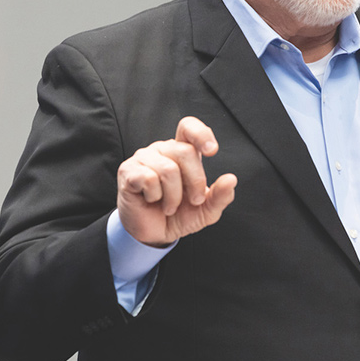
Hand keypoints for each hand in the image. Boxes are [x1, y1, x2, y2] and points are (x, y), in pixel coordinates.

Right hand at [116, 116, 236, 245]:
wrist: (154, 234)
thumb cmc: (178, 215)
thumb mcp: (206, 210)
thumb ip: (220, 196)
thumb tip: (231, 179)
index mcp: (182, 152)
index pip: (188, 127)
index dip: (201, 134)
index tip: (212, 151)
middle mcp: (162, 150)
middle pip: (185, 151)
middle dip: (195, 181)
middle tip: (193, 201)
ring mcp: (143, 158)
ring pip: (168, 169)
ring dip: (173, 196)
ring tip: (170, 206)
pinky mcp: (128, 171)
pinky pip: (148, 179)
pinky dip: (155, 196)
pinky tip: (152, 200)